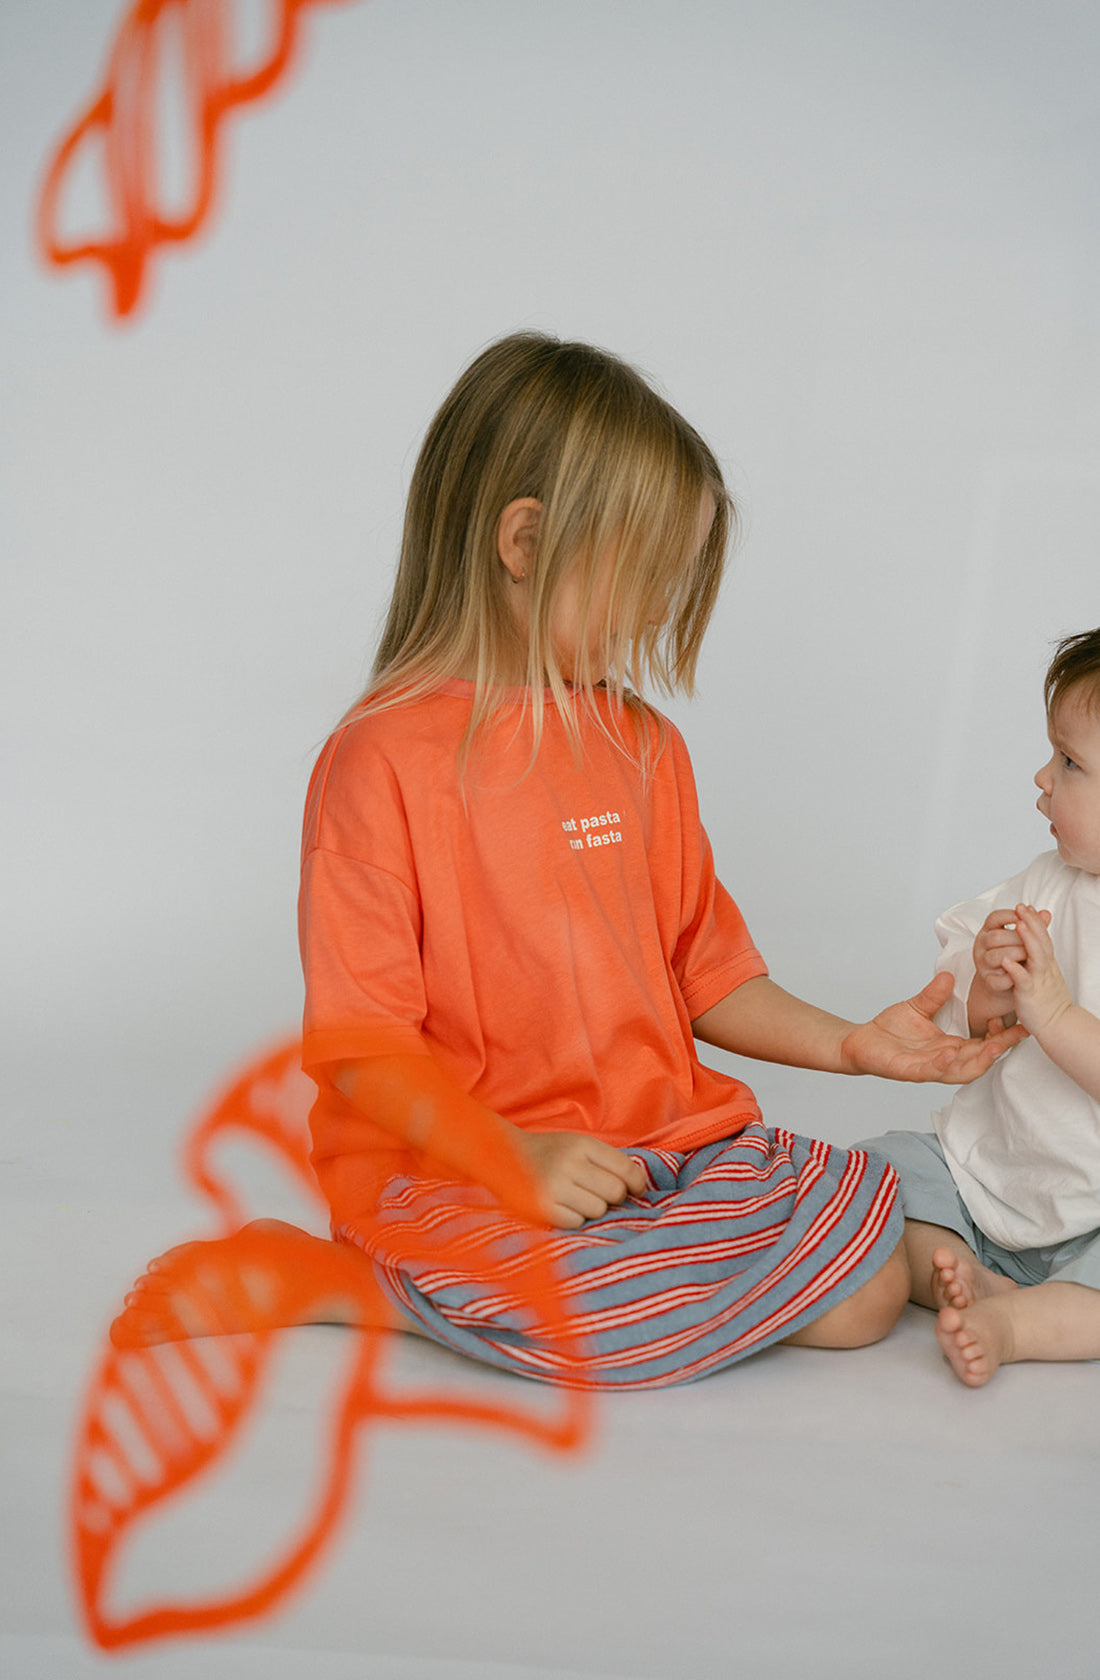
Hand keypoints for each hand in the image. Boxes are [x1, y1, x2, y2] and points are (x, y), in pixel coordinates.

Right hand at [512, 1130, 647, 1228]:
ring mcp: (554, 1186)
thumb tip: (640, 1186)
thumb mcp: (578, 1145)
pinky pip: (577, 1222)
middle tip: (598, 1193)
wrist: (504, 1156)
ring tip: (577, 1198)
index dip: (637, 1183)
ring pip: (598, 1210)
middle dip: (613, 1196)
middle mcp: (569, 1163)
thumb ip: (607, 1161)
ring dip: (593, 1208)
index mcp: (582, 1144)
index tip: (636, 1190)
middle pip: (616, 1192)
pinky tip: (563, 1206)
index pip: (626, 1169)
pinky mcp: (541, 1208)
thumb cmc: (551, 1153)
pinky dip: (574, 1217)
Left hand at [840, 973, 1027, 1082]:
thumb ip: (934, 995)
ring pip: (961, 1071)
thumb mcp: (917, 1007)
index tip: (1021, 1020)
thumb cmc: (889, 1030)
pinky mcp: (909, 1071)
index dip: (1003, 1034)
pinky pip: (930, 1071)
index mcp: (949, 1045)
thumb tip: (949, 975)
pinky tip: (950, 1053)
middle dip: (1001, 1047)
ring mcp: (928, 1068)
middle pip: (980, 1058)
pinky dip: (942, 1064)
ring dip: (979, 1060)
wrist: (860, 1042)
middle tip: (1020, 1033)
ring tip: (995, 1047)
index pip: (983, 1042)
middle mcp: (943, 1059)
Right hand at [973, 907, 1037, 995]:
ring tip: (1028, 956)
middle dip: (1016, 938)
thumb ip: (1033, 926)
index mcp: (988, 931)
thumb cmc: (1016, 956)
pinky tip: (1021, 973)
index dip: (1010, 915)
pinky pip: (996, 979)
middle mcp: (982, 946)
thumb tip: (1046, 914)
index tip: (1025, 917)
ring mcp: (983, 964)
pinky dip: (1010, 977)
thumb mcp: (1022, 939)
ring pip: (993, 957)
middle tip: (1033, 941)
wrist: (1008, 983)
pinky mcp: (987, 981)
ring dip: (1014, 955)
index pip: (994, 917)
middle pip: (995, 937)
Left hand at [1001, 902, 1071, 1036]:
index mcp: (1047, 964)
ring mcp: (1038, 981)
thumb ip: (1042, 958)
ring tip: (1019, 925)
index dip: (1035, 921)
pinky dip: (1015, 969)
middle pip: (1041, 942)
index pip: (1043, 937)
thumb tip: (1038, 942)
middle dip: (1032, 923)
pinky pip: (1023, 981)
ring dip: (1027, 940)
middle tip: (1022, 906)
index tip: (1026, 906)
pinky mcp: (1029, 994)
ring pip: (1035, 957)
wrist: (1058, 1024)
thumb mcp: (1047, 975)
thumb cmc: (1048, 1001)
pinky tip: (1005, 960)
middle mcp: (1045, 969)